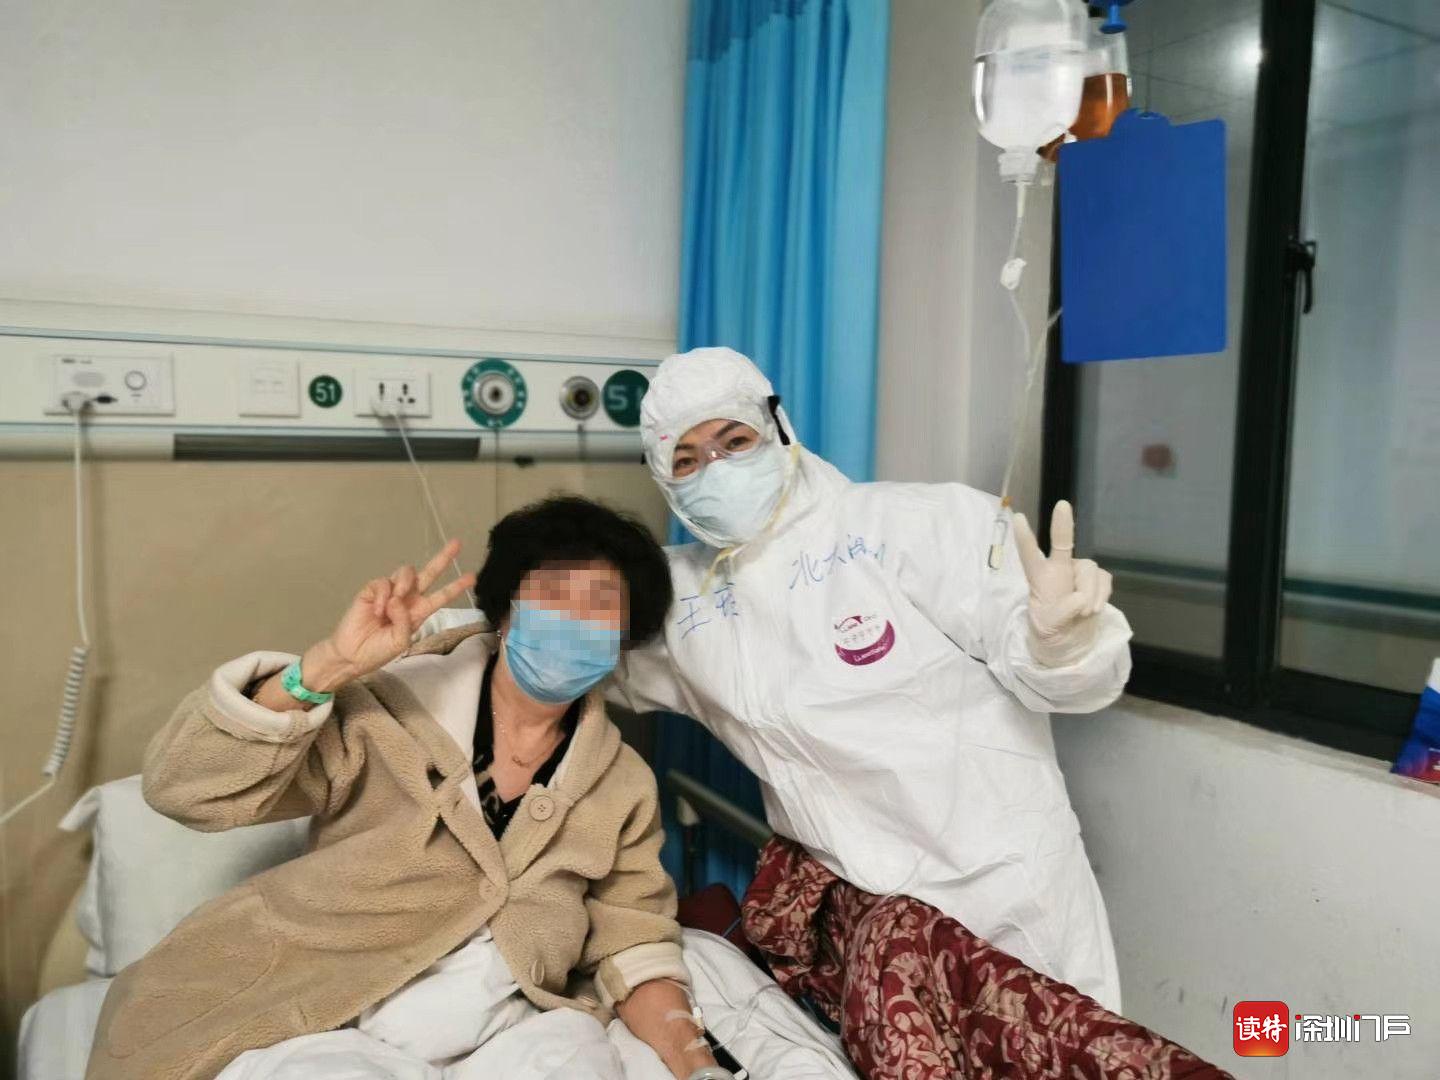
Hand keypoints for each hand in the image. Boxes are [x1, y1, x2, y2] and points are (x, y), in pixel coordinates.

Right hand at [306, 541, 476, 691]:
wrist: (352, 655)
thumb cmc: (378, 651)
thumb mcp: (400, 642)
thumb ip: (406, 622)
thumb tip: (398, 599)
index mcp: (418, 612)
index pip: (441, 596)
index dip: (455, 586)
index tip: (472, 576)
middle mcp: (407, 599)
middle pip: (428, 574)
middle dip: (442, 559)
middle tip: (456, 544)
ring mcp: (390, 593)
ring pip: (406, 572)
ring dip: (404, 584)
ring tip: (395, 602)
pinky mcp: (372, 590)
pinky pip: (383, 583)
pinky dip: (383, 595)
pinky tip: (378, 611)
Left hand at [1012, 501, 1111, 667]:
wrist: (1072, 641)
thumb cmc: (1052, 630)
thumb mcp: (1048, 628)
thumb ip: (1061, 614)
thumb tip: (1080, 599)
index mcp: (1039, 578)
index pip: (1030, 555)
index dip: (1025, 538)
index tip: (1017, 518)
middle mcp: (1059, 568)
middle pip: (1064, 545)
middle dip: (1063, 525)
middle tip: (1062, 505)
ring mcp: (1079, 571)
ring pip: (1090, 571)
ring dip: (1091, 595)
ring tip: (1083, 613)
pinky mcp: (1098, 579)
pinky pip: (1104, 580)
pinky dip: (1102, 596)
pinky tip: (1094, 609)